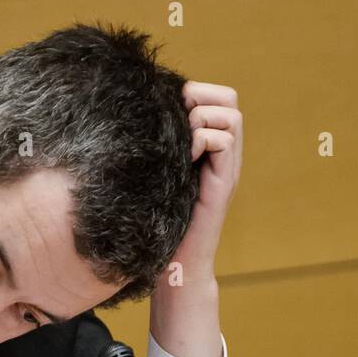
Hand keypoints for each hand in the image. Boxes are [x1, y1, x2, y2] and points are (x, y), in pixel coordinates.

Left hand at [149, 80, 242, 356]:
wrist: (173, 266)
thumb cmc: (156, 224)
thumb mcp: (153, 176)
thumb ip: (154, 148)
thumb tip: (126, 115)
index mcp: (207, 148)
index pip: (216, 97)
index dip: (196, 91)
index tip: (169, 108)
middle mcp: (222, 154)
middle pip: (229, 98)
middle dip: (202, 96)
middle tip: (178, 118)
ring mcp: (226, 168)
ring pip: (231, 114)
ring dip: (203, 118)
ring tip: (182, 141)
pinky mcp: (223, 184)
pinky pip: (224, 141)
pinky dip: (203, 140)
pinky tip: (184, 158)